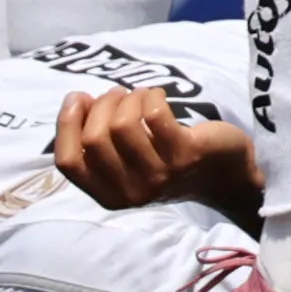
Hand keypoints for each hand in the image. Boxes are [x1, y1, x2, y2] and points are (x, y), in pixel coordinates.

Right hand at [55, 87, 249, 212]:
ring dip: (128, 98)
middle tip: (117, 94)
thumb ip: (100, 143)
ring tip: (140, 96)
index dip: (66, 126)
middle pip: (94, 139)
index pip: (68, 163)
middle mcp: (130, 192)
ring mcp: (158, 175)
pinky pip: (154, 114)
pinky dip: (151, 96)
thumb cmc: (169, 162)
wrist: (224, 176)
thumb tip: (76, 102)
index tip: (77, 99)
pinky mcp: (184, 154)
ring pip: (122, 124)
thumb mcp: (129, 164)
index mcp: (109, 196)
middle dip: (101, 106)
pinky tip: (158, 97)